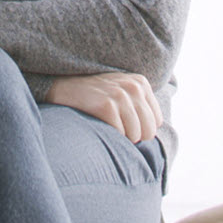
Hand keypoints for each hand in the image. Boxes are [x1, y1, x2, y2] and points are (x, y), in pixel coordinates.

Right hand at [45, 71, 161, 142]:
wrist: (65, 86)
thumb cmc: (96, 94)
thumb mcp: (122, 90)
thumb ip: (139, 104)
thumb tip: (152, 132)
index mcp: (141, 83)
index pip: (157, 120)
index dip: (143, 130)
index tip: (129, 129)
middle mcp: (133, 87)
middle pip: (149, 129)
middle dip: (136, 137)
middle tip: (120, 133)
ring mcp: (120, 95)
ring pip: (135, 134)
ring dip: (123, 139)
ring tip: (110, 130)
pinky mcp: (106, 105)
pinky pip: (119, 133)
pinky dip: (112, 136)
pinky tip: (102, 128)